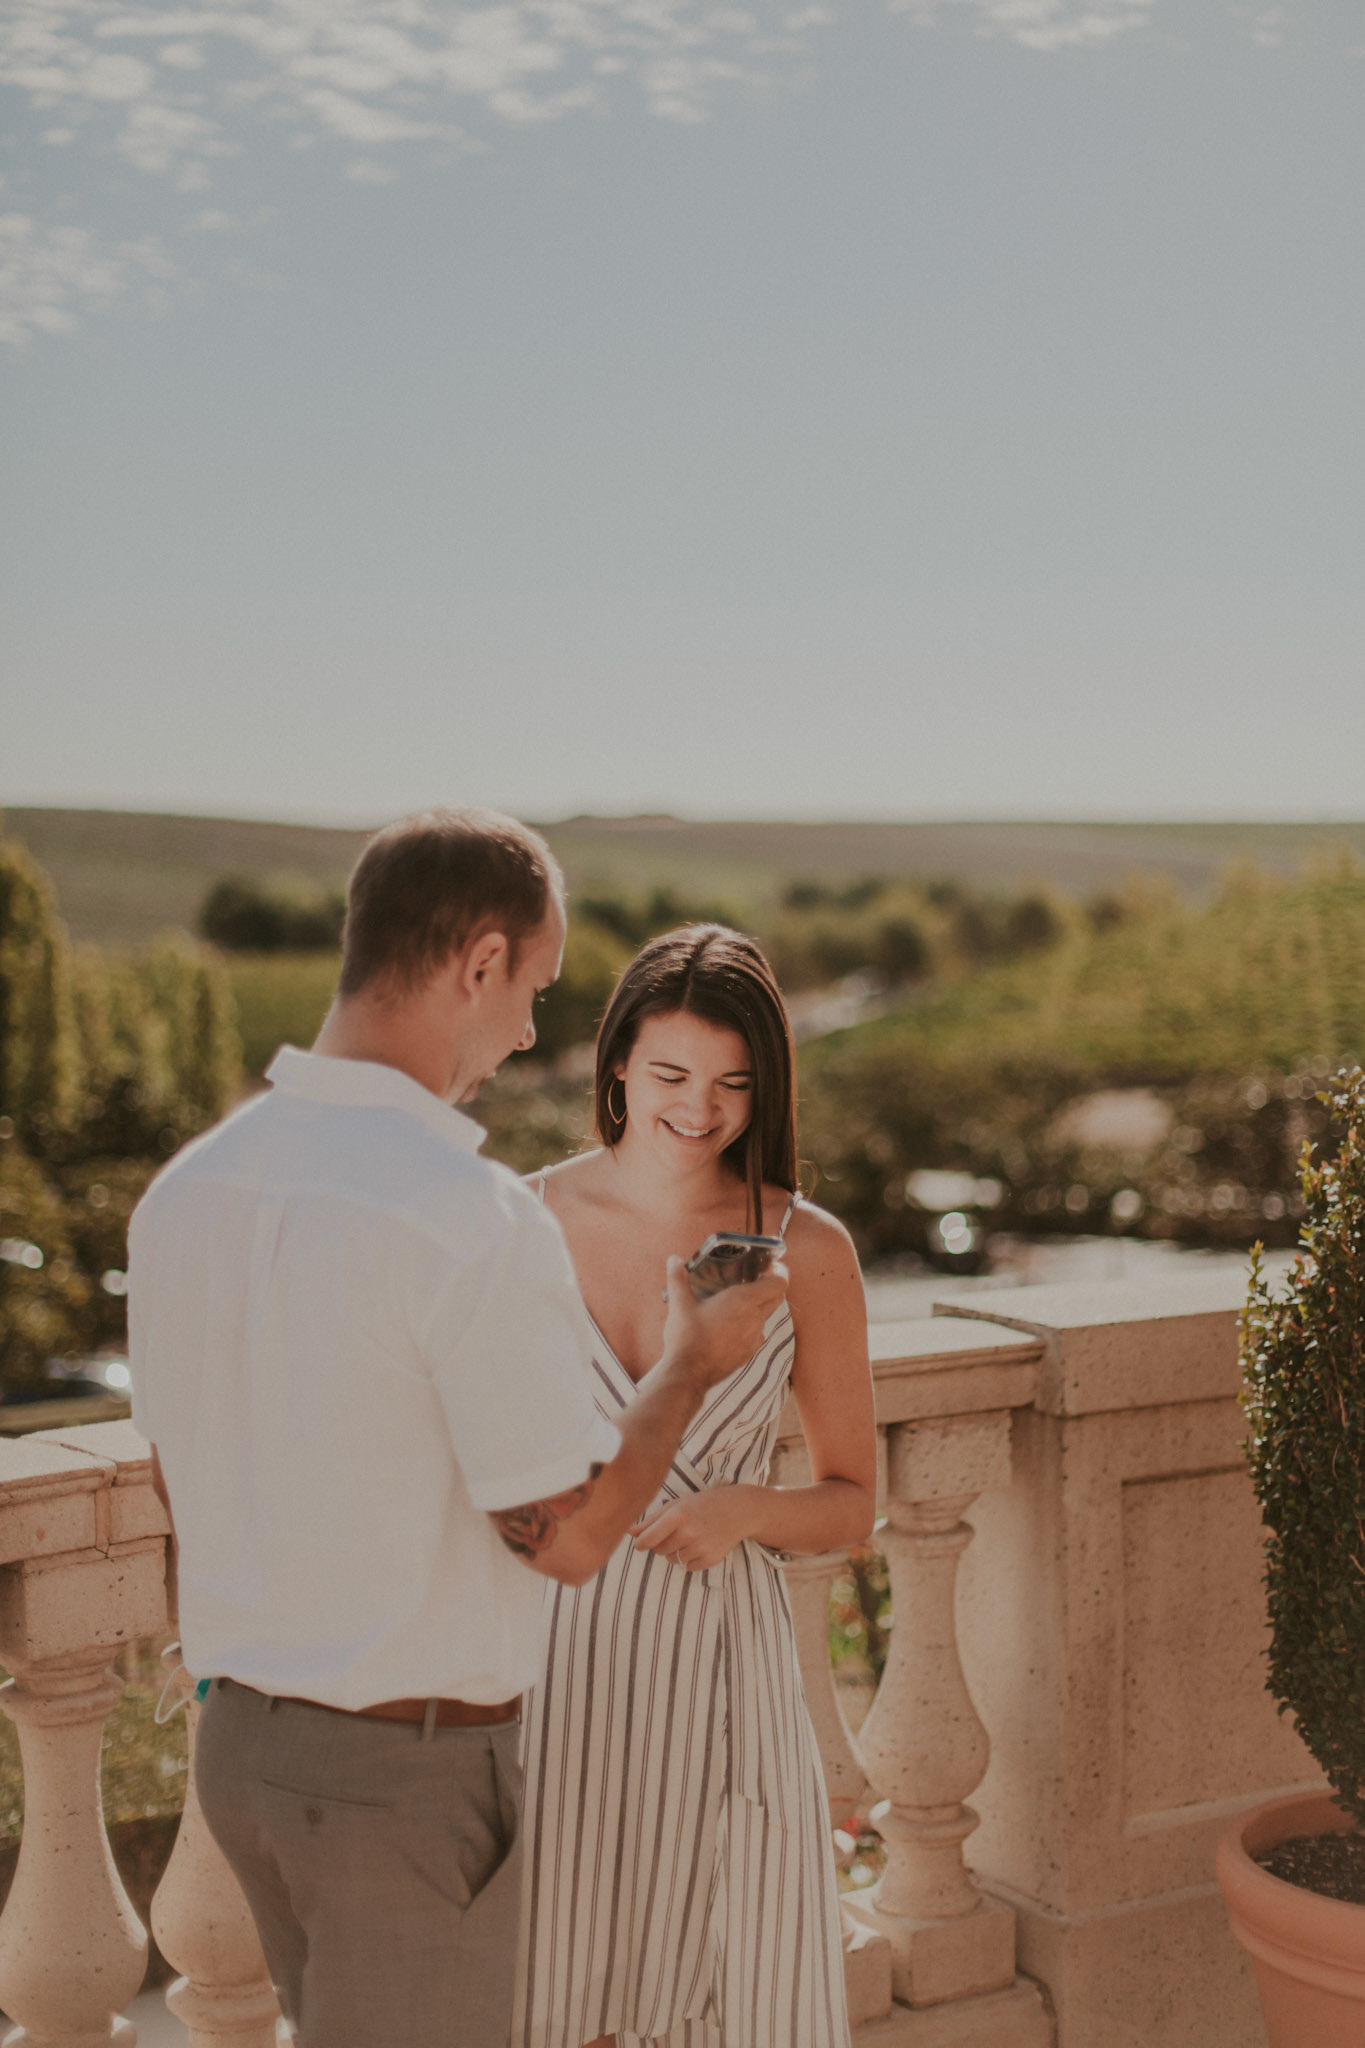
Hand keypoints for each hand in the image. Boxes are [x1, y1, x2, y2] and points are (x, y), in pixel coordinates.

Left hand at [631, 1485, 759, 1570]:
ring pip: (672, 1560)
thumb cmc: (703, 1504)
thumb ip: (651, 1520)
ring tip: (691, 1536)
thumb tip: (629, 1533)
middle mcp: (688, 1532)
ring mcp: (700, 1547)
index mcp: (678, 1515)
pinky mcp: (710, 1559)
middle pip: (659, 1550)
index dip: (640, 1544)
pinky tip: (701, 1544)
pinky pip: (687, 1567)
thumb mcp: (677, 1505)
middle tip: (677, 1531)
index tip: (640, 1544)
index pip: (648, 1539)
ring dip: (676, 1551)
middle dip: (662, 1543)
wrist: (738, 1510)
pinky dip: (690, 1559)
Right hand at [661, 1254, 788, 1391]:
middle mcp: (755, 1319)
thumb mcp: (679, 1304)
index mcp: (743, 1301)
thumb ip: (677, 1278)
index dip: (779, 1272)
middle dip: (770, 1286)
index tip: (770, 1266)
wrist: (689, 1374)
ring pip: (766, 1316)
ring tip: (736, 1303)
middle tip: (753, 1279)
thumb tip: (674, 1260)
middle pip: (776, 1298)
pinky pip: (756, 1333)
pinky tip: (730, 1326)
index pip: (779, 1283)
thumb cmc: (687, 1337)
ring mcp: (754, 1338)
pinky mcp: (749, 1353)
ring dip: (757, 1307)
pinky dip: (749, 1326)